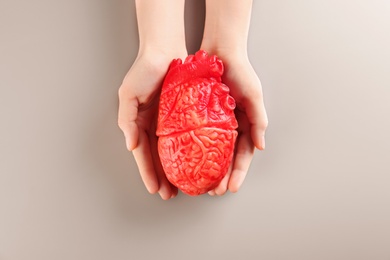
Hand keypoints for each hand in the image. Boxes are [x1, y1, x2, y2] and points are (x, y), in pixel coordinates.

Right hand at [118, 50, 185, 199]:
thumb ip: (127, 120)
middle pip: (158, 157)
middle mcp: (154, 126)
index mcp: (139, 124)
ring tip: (183, 185)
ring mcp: (169, 122)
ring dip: (176, 169)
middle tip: (170, 195)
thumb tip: (130, 145)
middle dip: (162, 177)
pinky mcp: (184, 115)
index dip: (148, 172)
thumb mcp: (128, 94)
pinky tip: (194, 161)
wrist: (165, 50)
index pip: (143, 154)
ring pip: (173, 151)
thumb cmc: (144, 70)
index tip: (156, 189)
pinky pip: (187, 136)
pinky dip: (188, 151)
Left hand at [206, 52, 267, 195]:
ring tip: (200, 183)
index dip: (238, 173)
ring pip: (211, 152)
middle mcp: (230, 127)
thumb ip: (259, 121)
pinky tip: (187, 161)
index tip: (231, 188)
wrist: (219, 52)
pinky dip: (194, 150)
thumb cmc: (240, 72)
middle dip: (222, 177)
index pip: (243, 155)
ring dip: (208, 169)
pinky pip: (197, 136)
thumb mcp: (254, 96)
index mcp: (245, 125)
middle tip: (213, 192)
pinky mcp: (200, 116)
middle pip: (227, 159)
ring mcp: (215, 123)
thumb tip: (261, 147)